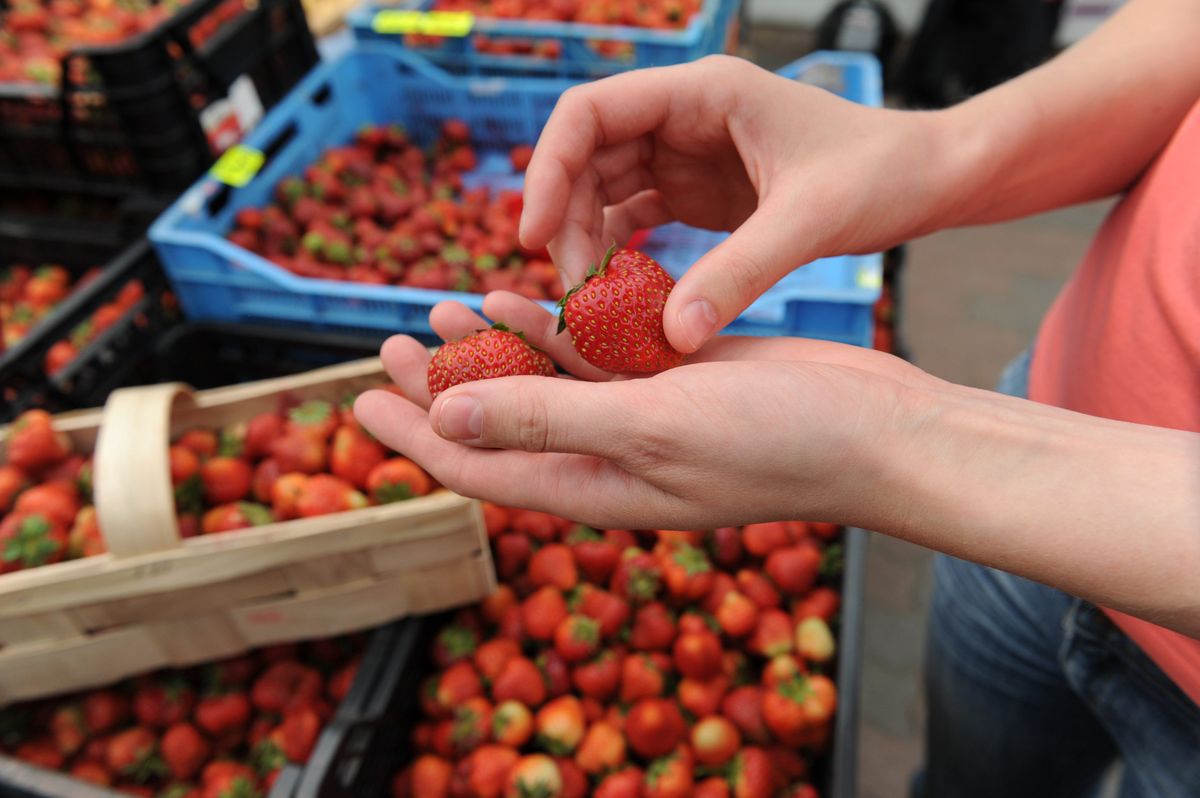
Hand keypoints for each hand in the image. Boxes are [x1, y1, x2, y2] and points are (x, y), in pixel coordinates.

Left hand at [354, 292, 932, 529]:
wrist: (870, 429)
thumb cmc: (772, 444)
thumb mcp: (647, 431)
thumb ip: (546, 422)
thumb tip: (443, 421)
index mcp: (590, 487)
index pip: (476, 468)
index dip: (412, 436)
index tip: (360, 400)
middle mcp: (604, 457)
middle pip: (497, 422)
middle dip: (439, 385)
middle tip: (386, 346)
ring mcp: (638, 418)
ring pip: (541, 381)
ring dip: (490, 348)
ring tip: (439, 308)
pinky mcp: (669, 380)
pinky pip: (592, 354)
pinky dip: (554, 329)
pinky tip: (521, 301)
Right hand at [518, 55, 953, 352]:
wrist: (925, 178)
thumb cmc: (880, 173)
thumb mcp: (810, 220)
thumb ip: (742, 274)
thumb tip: (673, 337)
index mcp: (702, 94)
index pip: (589, 112)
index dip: (548, 169)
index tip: (532, 235)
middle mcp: (683, 117)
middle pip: (584, 156)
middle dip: (562, 218)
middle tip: (565, 289)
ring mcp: (686, 154)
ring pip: (602, 190)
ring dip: (584, 241)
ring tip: (587, 302)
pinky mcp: (697, 192)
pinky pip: (633, 217)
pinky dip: (617, 254)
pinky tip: (617, 296)